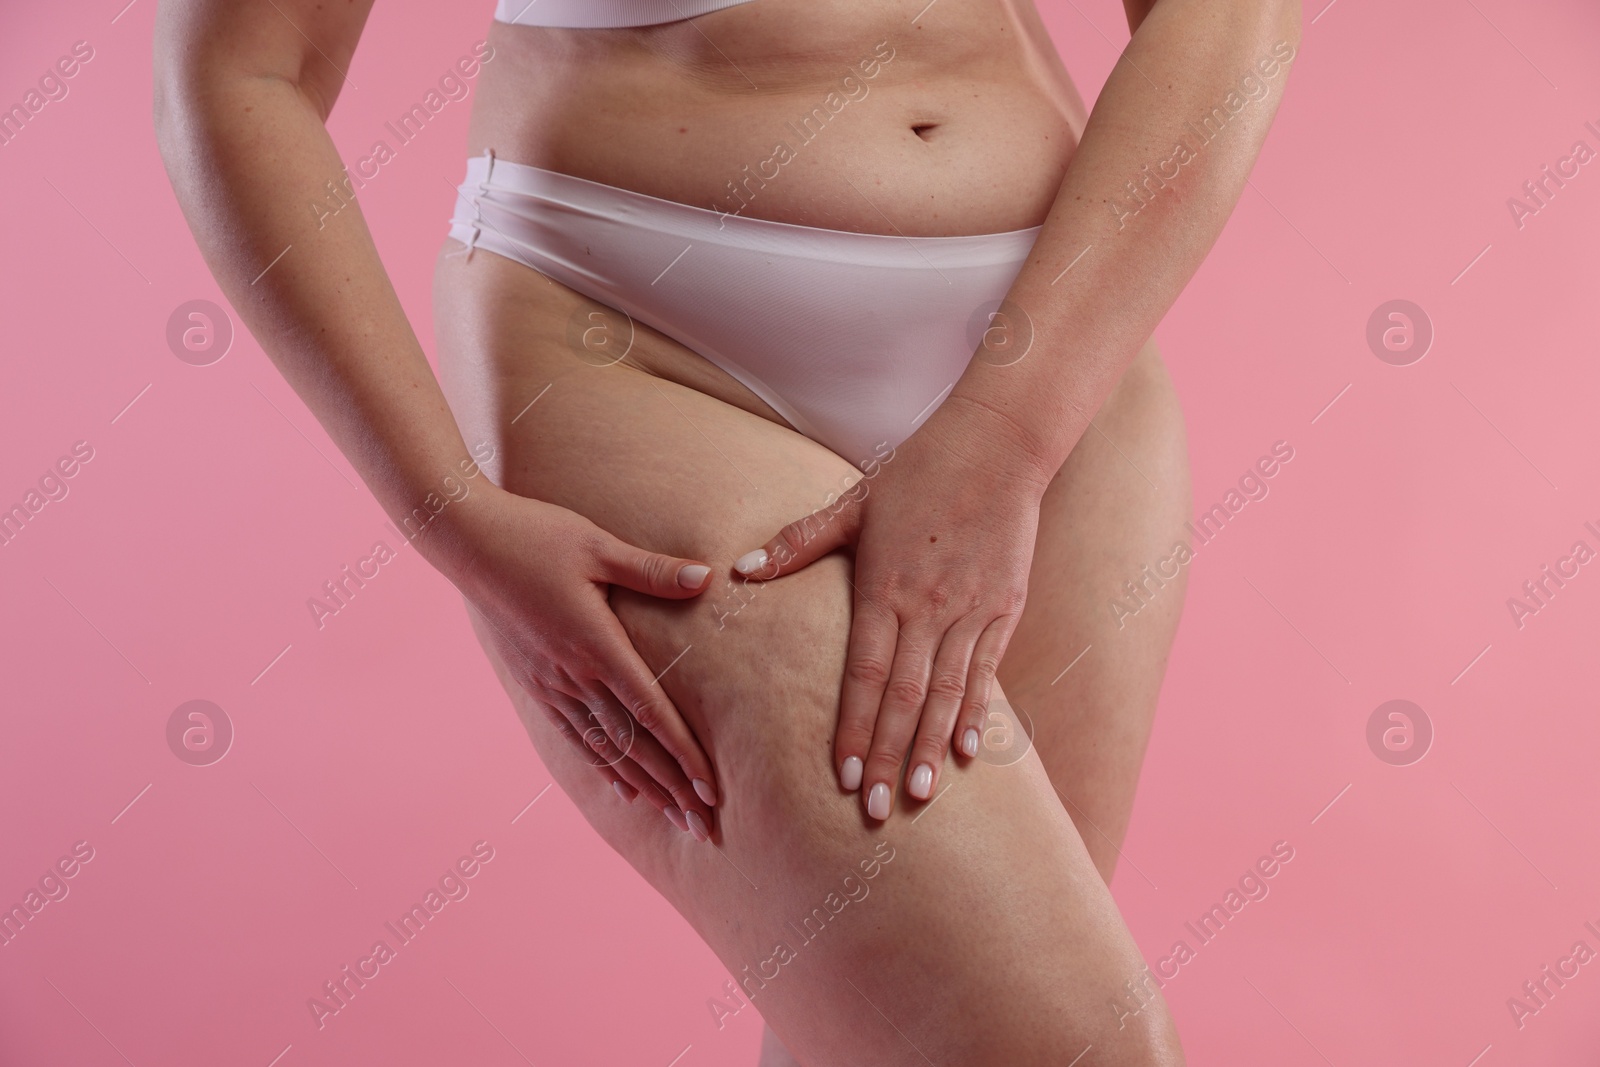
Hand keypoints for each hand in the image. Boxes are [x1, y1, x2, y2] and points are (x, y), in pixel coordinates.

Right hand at [435, 485, 719, 840]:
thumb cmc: (536, 536)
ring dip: (644, 785)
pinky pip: (575, 735)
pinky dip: (603, 764)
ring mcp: (551, 684)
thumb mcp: (598, 546)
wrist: (468, 543)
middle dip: (671, 787)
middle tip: (705, 826)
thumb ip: (651, 570)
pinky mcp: (536, 683)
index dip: (682, 754)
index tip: (709, 789)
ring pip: (605, 748)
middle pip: (632, 744)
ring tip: (674, 817)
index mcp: (595, 645)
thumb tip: (705, 577)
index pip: (649, 712)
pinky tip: (623, 786)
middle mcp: (573, 676)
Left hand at [734, 402, 1052, 819]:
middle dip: (888, 756)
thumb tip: (740, 569)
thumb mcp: (852, 502)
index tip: (842, 776)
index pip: (864, 674)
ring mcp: (970, 610)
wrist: (998, 444)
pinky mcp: (1004, 607)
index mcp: (884, 586)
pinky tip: (969, 751)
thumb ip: (798, 543)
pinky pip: (987, 671)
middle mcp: (928, 606)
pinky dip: (977, 713)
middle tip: (876, 813)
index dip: (853, 728)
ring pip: (949, 693)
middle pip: (904, 696)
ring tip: (922, 795)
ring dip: (932, 747)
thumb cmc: (917, 472)